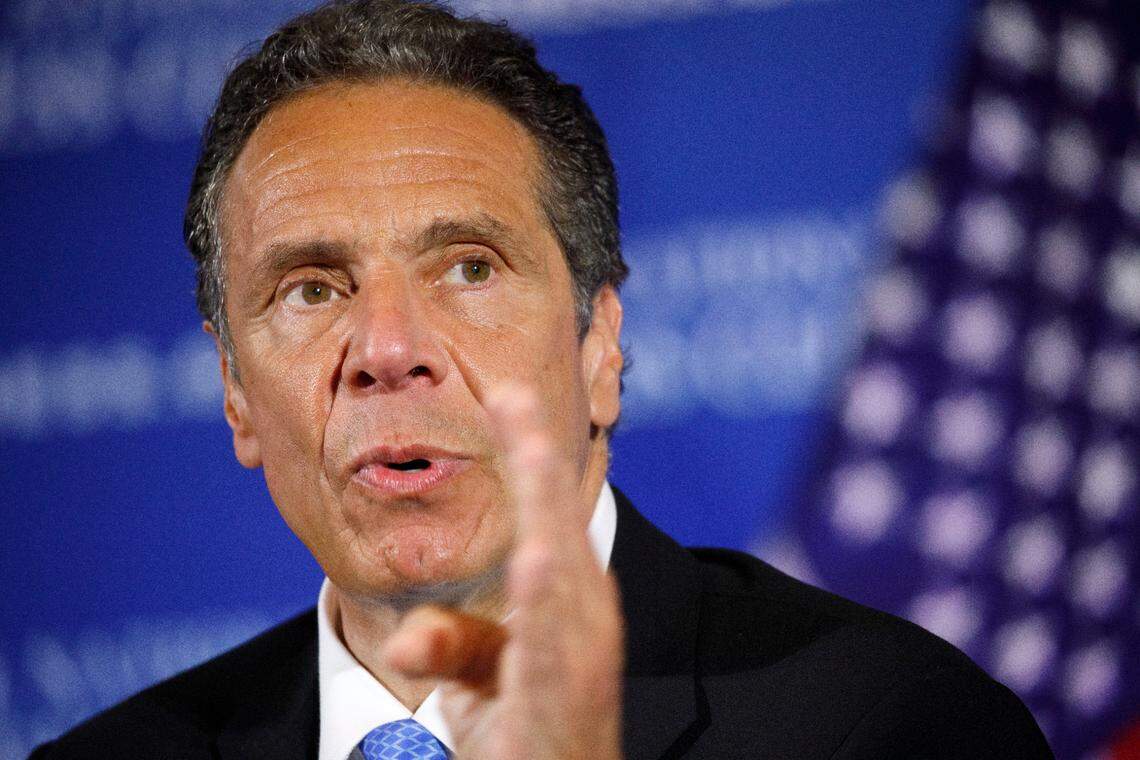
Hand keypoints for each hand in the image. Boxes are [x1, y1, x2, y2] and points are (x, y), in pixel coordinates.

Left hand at [381, 385, 623, 759]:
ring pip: (563, 571)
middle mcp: (582, 616)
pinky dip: (548, 599)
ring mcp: (580, 655)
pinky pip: (555, 643)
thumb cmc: (525, 726)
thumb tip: (406, 640)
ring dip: (549, 509)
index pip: (545, 513)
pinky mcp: (566, 697)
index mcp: (565, 597)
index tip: (505, 392)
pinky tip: (539, 557)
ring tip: (534, 453)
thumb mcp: (481, 677)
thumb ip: (451, 643)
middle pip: (559, 524)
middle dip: (540, 461)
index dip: (527, 452)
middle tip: (516, 393)